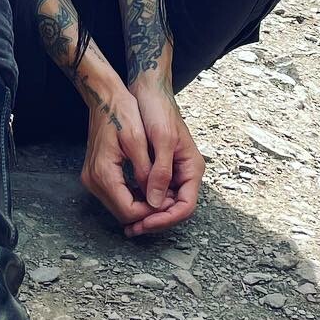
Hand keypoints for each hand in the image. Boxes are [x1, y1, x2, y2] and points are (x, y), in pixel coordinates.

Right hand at [80, 78, 153, 227]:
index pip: (129, 211)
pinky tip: (146, 185)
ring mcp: (91, 178)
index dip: (151, 211)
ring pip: (118, 206)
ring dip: (139, 204)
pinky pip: (114, 194)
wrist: (104, 96)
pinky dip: (130, 194)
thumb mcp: (138, 140)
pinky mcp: (94, 174)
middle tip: (167, 199)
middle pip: (122, 213)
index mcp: (104, 173)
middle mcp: (93, 181)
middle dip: (146, 210)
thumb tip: (156, 200)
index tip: (168, 202)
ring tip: (160, 192)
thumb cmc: (122, 112)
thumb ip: (146, 173)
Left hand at [122, 71, 204, 236]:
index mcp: (192, 168)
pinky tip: (128, 204)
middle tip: (133, 229)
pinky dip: (142, 202)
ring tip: (129, 223)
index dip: (165, 219)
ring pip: (162, 204)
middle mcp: (184, 174)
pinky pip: (153, 193)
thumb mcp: (162, 139)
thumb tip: (155, 203)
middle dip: (154, 220)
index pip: (185, 206)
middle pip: (174, 209)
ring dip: (147, 215)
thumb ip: (160, 171)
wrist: (148, 89)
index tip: (145, 222)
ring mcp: (172, 172)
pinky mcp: (158, 168)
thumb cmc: (158, 109)